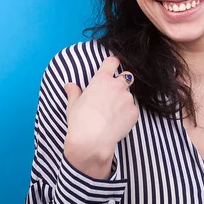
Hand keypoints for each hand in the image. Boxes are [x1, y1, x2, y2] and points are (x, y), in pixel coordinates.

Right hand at [63, 56, 137, 178]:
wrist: (91, 141)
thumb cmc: (80, 121)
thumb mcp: (73, 105)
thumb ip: (74, 92)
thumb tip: (69, 85)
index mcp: (102, 80)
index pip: (112, 62)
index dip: (113, 63)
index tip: (113, 66)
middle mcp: (117, 86)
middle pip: (126, 77)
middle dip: (122, 83)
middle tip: (113, 95)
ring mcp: (127, 98)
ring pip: (129, 95)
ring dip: (123, 101)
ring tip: (112, 114)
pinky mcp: (134, 112)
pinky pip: (132, 110)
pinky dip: (127, 114)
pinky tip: (118, 123)